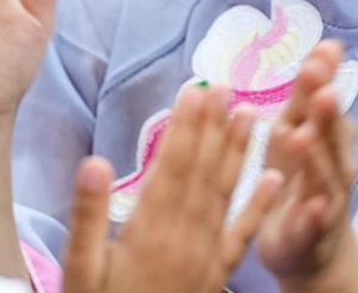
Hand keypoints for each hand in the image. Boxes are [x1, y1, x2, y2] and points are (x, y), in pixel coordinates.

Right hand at [63, 86, 284, 292]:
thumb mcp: (80, 273)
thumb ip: (88, 217)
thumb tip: (94, 162)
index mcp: (149, 234)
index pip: (172, 168)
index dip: (185, 127)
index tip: (195, 90)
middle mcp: (185, 240)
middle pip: (202, 173)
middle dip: (213, 127)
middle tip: (225, 85)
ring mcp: (205, 259)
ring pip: (225, 196)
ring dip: (239, 153)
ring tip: (254, 113)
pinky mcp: (217, 276)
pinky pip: (242, 237)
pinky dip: (260, 206)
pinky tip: (277, 179)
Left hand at [257, 42, 357, 291]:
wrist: (310, 249)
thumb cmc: (300, 181)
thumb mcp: (298, 133)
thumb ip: (307, 96)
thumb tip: (325, 47)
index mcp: (319, 137)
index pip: (323, 101)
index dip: (325, 77)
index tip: (327, 47)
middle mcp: (331, 165)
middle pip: (330, 136)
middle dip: (327, 113)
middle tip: (323, 87)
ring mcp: (325, 201)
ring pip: (324, 178)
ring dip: (317, 159)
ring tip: (306, 137)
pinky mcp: (311, 234)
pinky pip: (314, 225)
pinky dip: (315, 216)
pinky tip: (314, 207)